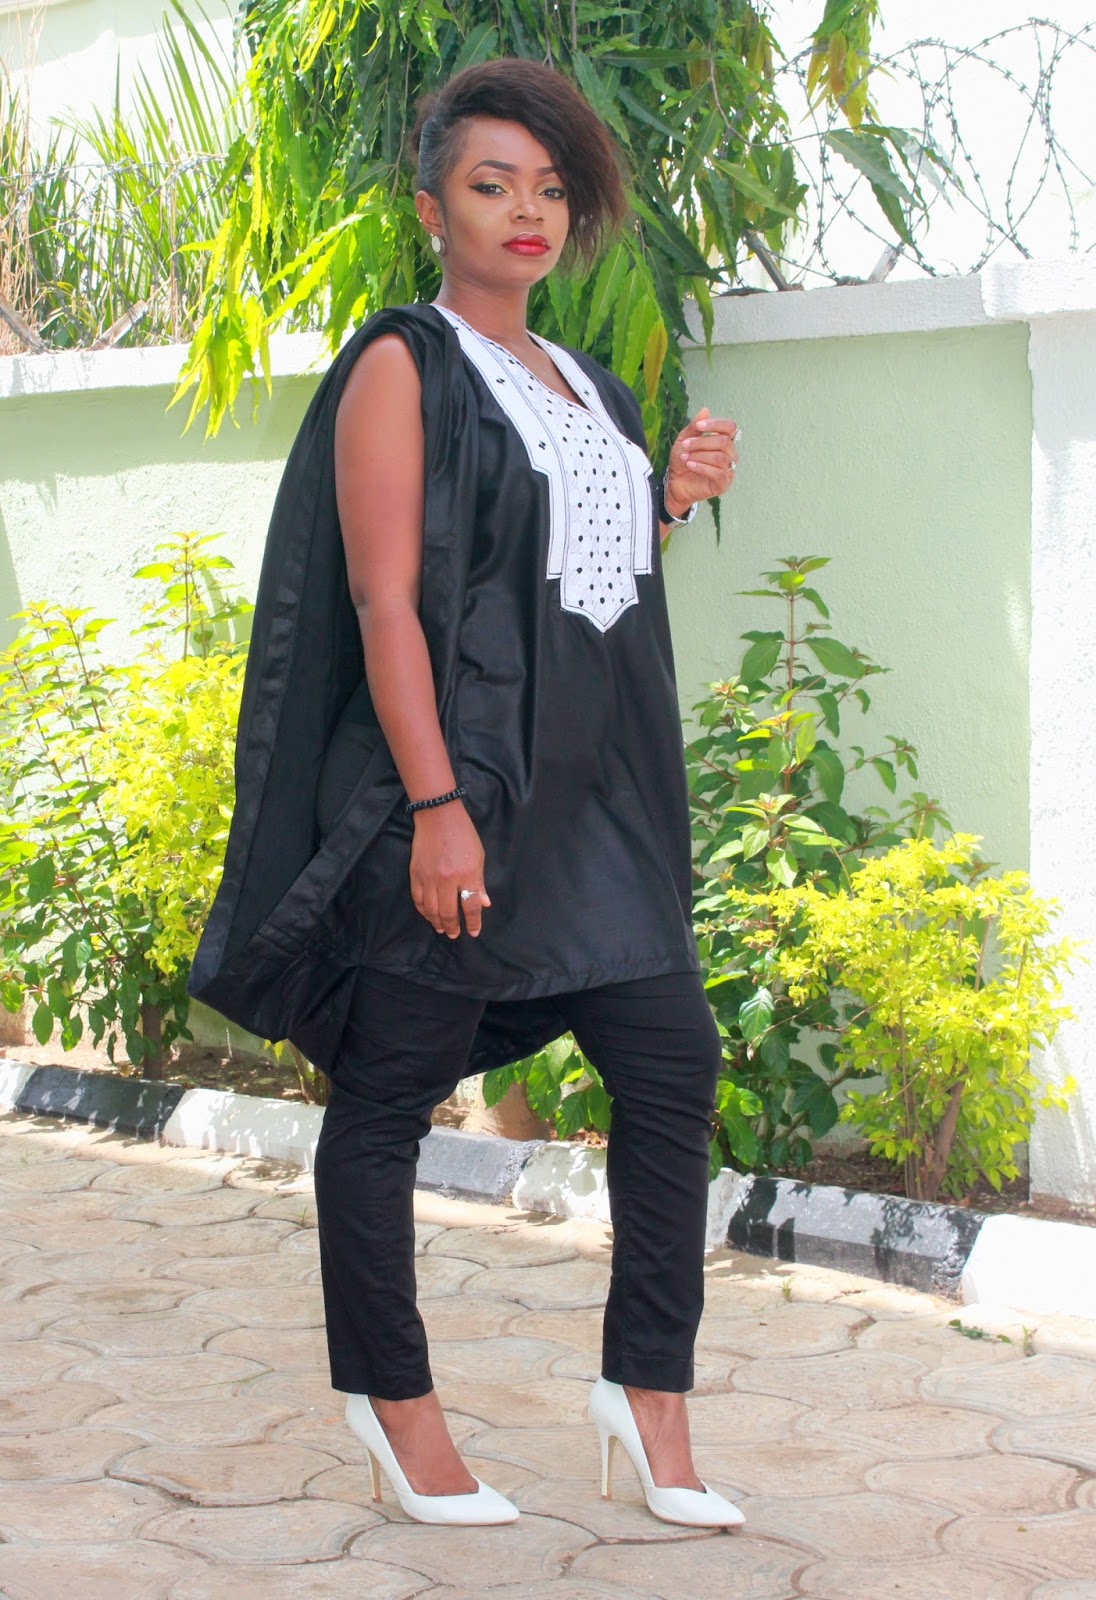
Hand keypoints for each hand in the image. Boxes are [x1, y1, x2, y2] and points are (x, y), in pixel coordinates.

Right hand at [409, 803, 491, 938]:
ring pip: (431, 910)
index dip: (473, 922)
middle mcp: (447, 879)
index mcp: (467, 874)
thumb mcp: (478, 857)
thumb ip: (479, 883)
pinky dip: (423, 910)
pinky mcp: (416, 874)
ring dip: (437, 922)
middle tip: (455, 934)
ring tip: (442, 928)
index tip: (474, 932)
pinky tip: (428, 915)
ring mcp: (429, 878)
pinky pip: (418, 899)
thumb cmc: (463, 834)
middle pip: (448, 912)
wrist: (438, 816)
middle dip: (453, 927)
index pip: (471, 906)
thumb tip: (484, 903)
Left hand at [664, 407, 739, 518]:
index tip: (698, 426)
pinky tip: (690, 465)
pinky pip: (718, 473)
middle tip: (685, 445)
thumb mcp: (684, 440)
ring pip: (720, 458)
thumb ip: (694, 427)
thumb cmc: (682, 460)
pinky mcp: (723, 484)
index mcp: (724, 441)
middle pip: (724, 442)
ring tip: (685, 457)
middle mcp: (730, 455)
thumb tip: (706, 410)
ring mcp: (729, 470)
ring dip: (700, 455)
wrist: (675, 484)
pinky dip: (702, 467)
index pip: (730, 427)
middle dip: (702, 442)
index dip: (716, 424)